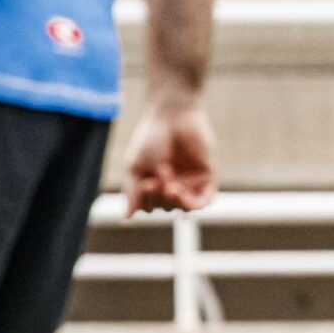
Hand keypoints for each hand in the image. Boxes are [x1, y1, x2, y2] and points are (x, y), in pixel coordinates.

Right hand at [124, 96, 217, 214]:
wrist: (173, 114)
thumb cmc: (151, 137)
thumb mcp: (134, 166)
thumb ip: (132, 192)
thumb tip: (126, 218)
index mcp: (154, 183)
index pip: (148, 206)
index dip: (144, 199)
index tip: (144, 182)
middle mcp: (172, 184)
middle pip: (164, 207)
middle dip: (158, 197)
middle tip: (156, 179)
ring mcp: (190, 181)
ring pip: (182, 207)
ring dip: (173, 200)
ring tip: (168, 184)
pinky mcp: (207, 176)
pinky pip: (203, 201)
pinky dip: (190, 203)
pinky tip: (178, 192)